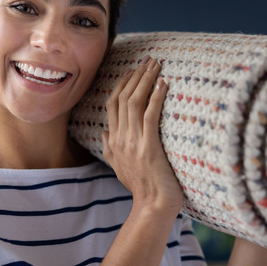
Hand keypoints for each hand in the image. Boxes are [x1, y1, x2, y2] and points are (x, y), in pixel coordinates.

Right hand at [102, 57, 182, 213]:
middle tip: (148, 59)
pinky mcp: (149, 146)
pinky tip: (164, 84)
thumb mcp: (118, 167)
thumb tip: (103, 131)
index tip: (132, 69)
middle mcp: (120, 138)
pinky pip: (150, 115)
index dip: (121, 84)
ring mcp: (134, 142)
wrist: (152, 206)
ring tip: (156, 64)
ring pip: (135, 102)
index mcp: (113, 141)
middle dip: (136, 75)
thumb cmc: (141, 188)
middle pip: (123, 98)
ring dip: (146, 80)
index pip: (112, 104)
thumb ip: (109, 148)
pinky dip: (156, 97)